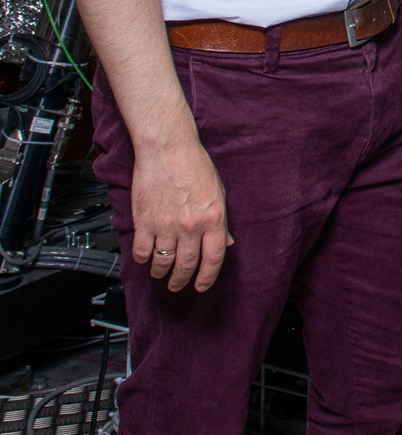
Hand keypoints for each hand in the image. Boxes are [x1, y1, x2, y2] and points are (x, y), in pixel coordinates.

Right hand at [130, 130, 233, 294]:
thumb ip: (221, 222)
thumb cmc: (194, 165)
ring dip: (161, 273)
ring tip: (160, 274)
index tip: (201, 286)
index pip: (213, 259)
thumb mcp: (218, 192)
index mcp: (214, 219)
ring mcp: (167, 226)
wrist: (167, 148)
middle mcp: (191, 226)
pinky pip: (142, 251)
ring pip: (163, 262)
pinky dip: (143, 259)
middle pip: (187, 265)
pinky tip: (146, 258)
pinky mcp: (145, 222)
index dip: (207, 278)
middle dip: (182, 280)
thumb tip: (227, 244)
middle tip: (177, 285)